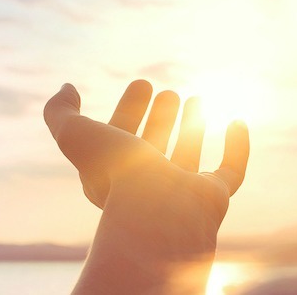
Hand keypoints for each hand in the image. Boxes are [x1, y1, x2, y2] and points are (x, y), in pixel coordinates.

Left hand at [43, 80, 249, 293]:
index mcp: (114, 173)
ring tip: (197, 99)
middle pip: (154, 146)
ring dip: (192, 126)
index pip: (121, 137)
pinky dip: (237, 147)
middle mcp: (148, 185)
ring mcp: (182, 193)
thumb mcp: (74, 134)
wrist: (158, 214)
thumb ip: (59, 110)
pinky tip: (237, 121)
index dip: (129, 109)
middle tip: (169, 93)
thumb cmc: (115, 175)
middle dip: (161, 118)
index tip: (142, 83)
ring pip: (188, 156)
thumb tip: (68, 87)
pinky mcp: (213, 198)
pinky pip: (230, 171)